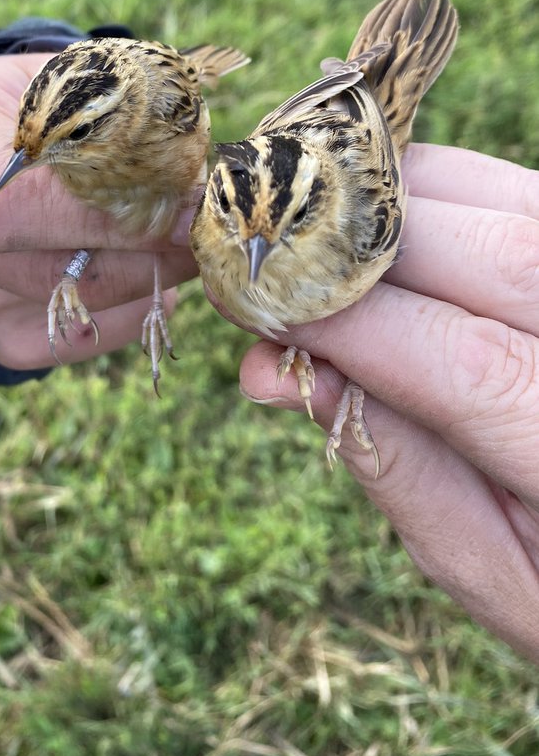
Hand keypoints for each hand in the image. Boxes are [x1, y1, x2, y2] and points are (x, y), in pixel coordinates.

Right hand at [0, 53, 198, 369]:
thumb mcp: (72, 77)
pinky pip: (68, 341)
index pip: (11, 209)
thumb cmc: (36, 92)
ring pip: (71, 310)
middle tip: (208, 224)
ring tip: (185, 238)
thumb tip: (197, 186)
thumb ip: (122, 122)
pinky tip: (148, 271)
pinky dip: (126, 313)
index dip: (106, 217)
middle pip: (52, 271)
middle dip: (151, 251)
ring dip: (150, 279)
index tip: (186, 205)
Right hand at [238, 143, 538, 661]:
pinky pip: (506, 186)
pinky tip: (368, 224)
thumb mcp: (489, 569)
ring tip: (305, 239)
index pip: (465, 362)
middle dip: (354, 245)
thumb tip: (276, 369)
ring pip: (498, 197)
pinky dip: (428, 188)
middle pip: (492, 253)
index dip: (342, 320)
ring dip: (386, 203)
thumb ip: (396, 466)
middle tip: (258, 255)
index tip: (250, 302)